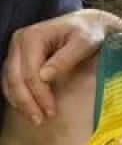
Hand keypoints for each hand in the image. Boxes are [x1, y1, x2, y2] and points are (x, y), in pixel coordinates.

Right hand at [2, 9, 121, 123]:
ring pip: (9, 80)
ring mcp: (16, 49)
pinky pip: (11, 79)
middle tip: (40, 120)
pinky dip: (17, 95)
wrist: (87, 24)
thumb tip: (45, 76)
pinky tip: (28, 107)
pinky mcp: (18, 57)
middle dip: (26, 102)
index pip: (30, 71)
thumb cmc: (89, 33)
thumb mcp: (84, 42)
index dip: (39, 94)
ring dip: (20, 101)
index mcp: (33, 36)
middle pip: (15, 78)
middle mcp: (19, 41)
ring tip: (35, 118)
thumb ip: (65, 58)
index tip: (51, 111)